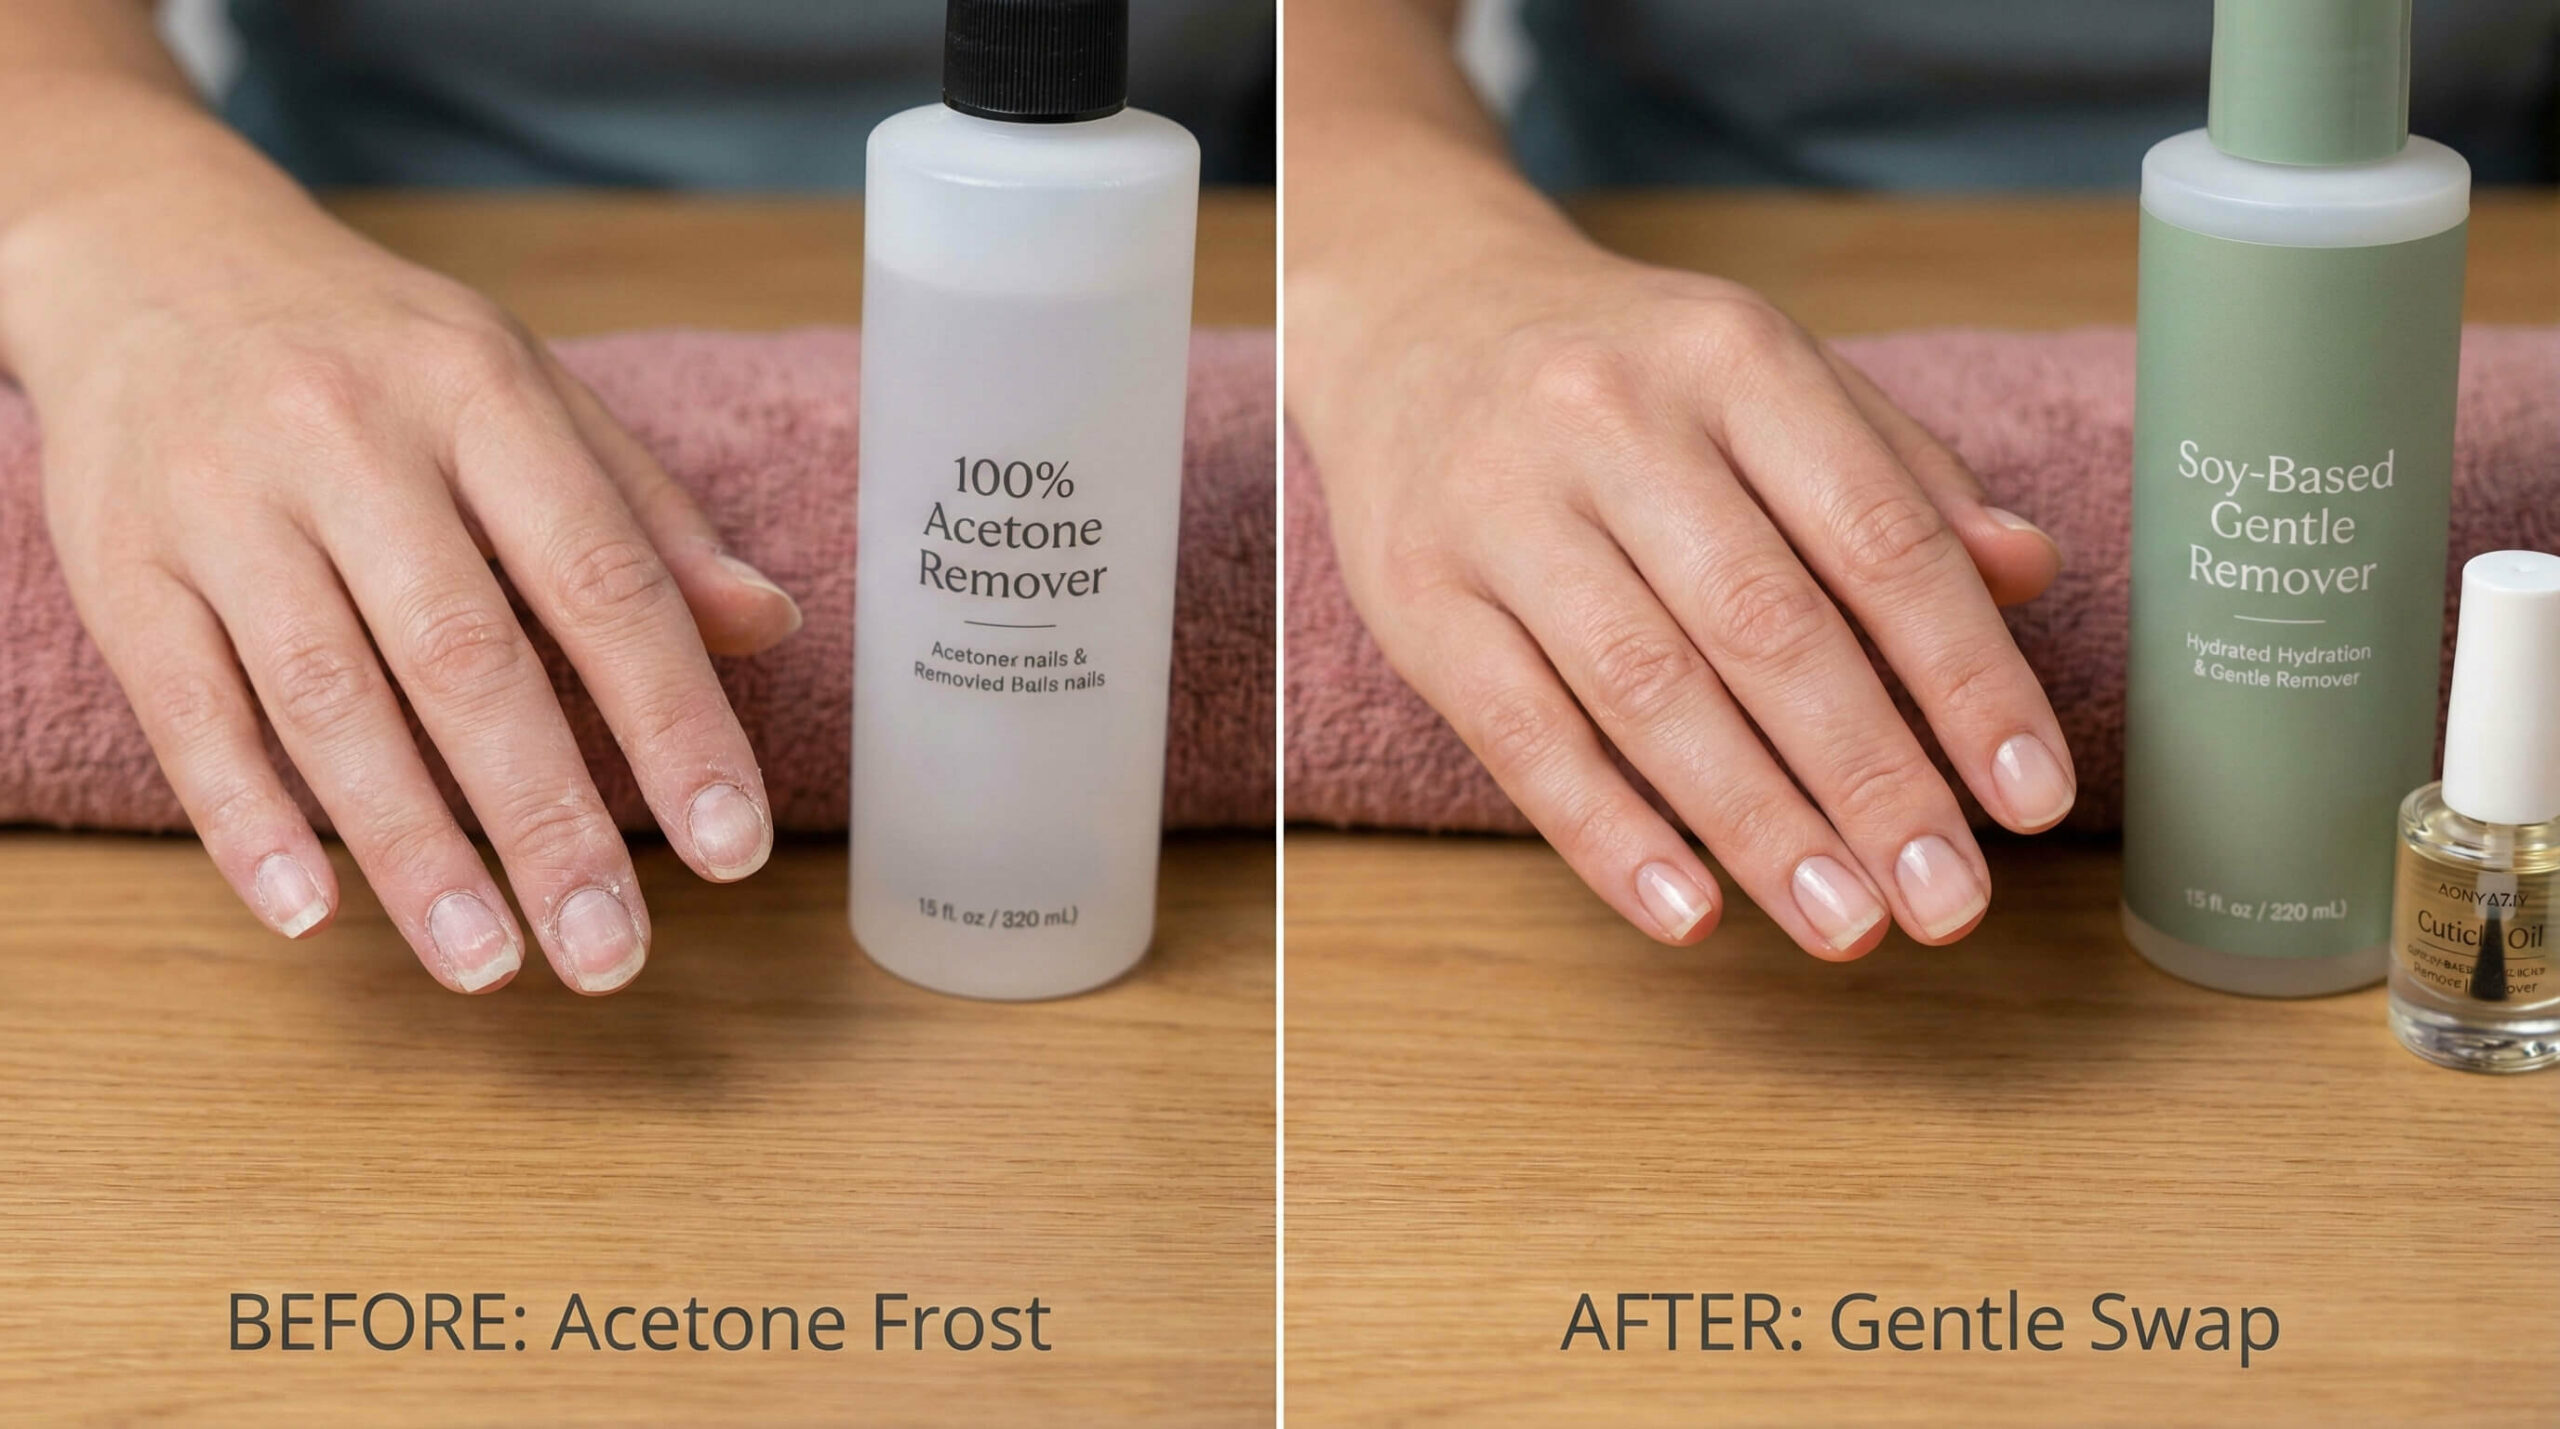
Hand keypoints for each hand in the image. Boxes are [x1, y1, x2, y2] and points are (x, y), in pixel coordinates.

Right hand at [9, 176, 802, 993]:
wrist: (151, 257)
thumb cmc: (379, 353)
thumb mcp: (526, 391)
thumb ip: (647, 519)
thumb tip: (770, 627)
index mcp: (480, 395)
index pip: (600, 579)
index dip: (673, 722)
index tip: (730, 848)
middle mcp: (349, 442)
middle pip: (464, 658)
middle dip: (546, 821)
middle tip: (609, 952)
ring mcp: (222, 503)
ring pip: (326, 699)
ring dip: (413, 847)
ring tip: (488, 963)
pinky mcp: (121, 564)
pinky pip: (189, 710)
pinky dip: (248, 819)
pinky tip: (312, 912)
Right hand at [1296, 235, 2071, 957]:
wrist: (1413, 316)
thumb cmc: (1624, 372)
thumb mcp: (1767, 379)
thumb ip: (1896, 477)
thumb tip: (2028, 573)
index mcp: (1731, 358)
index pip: (1877, 535)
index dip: (1966, 677)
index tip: (2031, 798)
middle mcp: (1611, 419)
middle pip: (1765, 625)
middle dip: (1872, 780)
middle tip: (1949, 901)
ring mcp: (1498, 508)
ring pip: (1647, 690)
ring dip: (1758, 825)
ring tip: (1844, 924)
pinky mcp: (1414, 595)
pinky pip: (1522, 734)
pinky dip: (1608, 833)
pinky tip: (1687, 911)